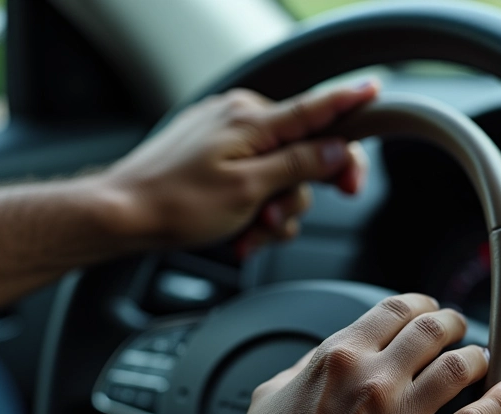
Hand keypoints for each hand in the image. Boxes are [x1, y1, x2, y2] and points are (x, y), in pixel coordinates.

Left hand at [102, 81, 377, 250]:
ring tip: (248, 234)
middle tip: (276, 223)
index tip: (376, 92)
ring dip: (272, 213)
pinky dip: (253, 209)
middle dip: (295, 198)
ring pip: (278, 177)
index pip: (315, 111)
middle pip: (301, 157)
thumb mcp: (248, 189)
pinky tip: (239, 231)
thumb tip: (337, 150)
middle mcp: (241, 119)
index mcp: (251, 120)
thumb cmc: (178, 204)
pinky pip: (254, 179)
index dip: (349, 105)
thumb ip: (298, 166)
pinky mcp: (214, 154)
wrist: (125, 214)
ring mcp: (226, 137)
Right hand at [218, 294, 500, 413]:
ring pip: (460, 367)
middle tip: (459, 332)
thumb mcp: (270, 397)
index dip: (421, 305)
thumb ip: (303, 370)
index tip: (429, 312)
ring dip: (477, 359)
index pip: (395, 310)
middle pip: (433, 329)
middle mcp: (373, 379)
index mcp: (338, 357)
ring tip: (481, 363)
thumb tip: (322, 360)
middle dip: (454, 324)